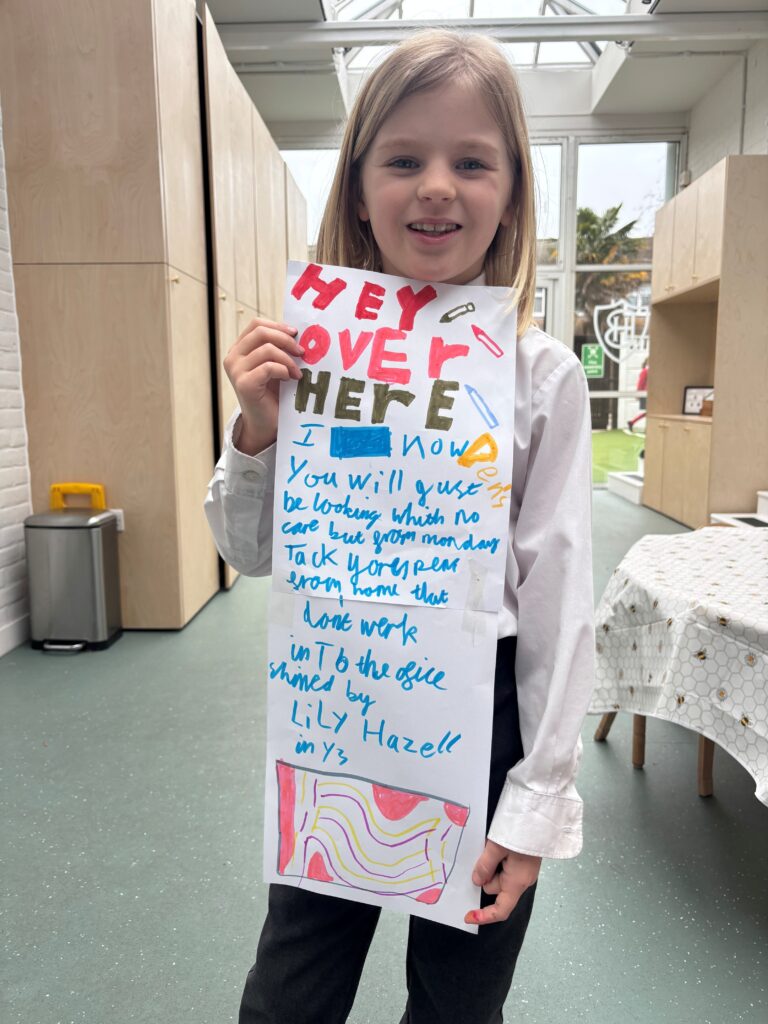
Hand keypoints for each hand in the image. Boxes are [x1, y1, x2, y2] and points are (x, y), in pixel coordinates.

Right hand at [223, 317, 303, 454]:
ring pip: (267, 349)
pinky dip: (283, 370)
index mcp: (239, 349)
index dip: (278, 326)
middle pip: (261, 332)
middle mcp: (233, 358)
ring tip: (297, 373)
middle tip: (302, 352)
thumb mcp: (275, 365)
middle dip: (286, 340)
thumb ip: (279, 348)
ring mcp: (236, 371)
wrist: (265, 424)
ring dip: (288, 360)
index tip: (296, 334)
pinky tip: (289, 379)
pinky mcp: (244, 384)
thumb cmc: (273, 394)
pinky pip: (268, 367)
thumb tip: (298, 332)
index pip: (256, 324)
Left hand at [464, 840, 540, 926]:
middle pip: (497, 888)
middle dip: (486, 875)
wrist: (541, 815)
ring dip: (492, 865)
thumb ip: (485, 866)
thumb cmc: (520, 832)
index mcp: (517, 882)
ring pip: (500, 876)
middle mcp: (523, 881)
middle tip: (483, 853)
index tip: (468, 916)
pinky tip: (498, 847)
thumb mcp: (496, 848)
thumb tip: (477, 882)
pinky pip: (507, 869)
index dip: (484, 916)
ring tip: (493, 846)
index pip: (501, 910)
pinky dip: (498, 862)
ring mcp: (526, 872)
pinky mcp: (526, 863)